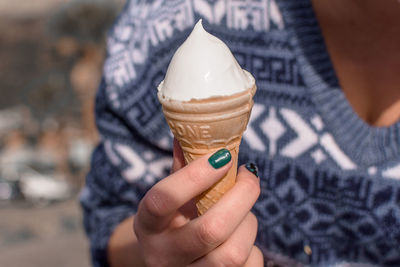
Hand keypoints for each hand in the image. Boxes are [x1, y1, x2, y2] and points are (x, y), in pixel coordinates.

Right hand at [133, 140, 262, 266]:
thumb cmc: (172, 223)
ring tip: (243, 211)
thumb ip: (182, 167)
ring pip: (233, 253)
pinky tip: (241, 238)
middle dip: (241, 197)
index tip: (223, 156)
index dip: (195, 176)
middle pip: (211, 230)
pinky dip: (254, 248)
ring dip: (248, 223)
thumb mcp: (169, 198)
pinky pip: (250, 266)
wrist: (168, 263)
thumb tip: (191, 129)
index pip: (163, 200)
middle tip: (249, 176)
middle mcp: (164, 256)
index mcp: (148, 226)